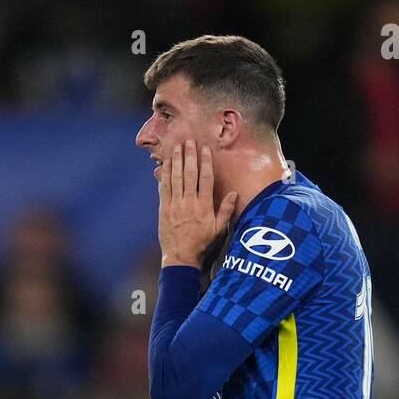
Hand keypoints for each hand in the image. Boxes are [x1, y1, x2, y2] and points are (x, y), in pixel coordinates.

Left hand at [158, 140, 237, 268]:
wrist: (181, 257)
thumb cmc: (202, 244)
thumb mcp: (218, 229)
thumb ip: (225, 210)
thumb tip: (234, 194)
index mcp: (204, 206)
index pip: (205, 179)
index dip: (205, 162)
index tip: (205, 149)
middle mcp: (189, 203)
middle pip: (189, 174)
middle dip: (189, 156)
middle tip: (189, 141)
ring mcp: (175, 205)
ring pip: (176, 178)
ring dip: (176, 161)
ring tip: (177, 146)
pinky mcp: (164, 209)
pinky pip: (164, 187)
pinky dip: (164, 174)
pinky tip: (165, 163)